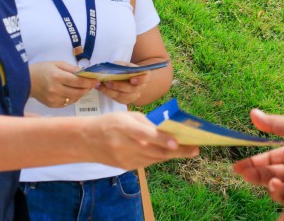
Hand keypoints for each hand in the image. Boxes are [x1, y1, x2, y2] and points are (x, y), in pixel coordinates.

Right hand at [29, 61, 98, 107]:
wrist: (26, 81)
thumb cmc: (42, 69)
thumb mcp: (57, 64)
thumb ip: (72, 68)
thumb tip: (85, 73)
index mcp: (57, 77)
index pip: (79, 82)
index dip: (89, 81)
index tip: (96, 80)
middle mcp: (56, 89)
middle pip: (78, 92)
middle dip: (88, 88)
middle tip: (92, 84)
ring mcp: (54, 99)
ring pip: (74, 99)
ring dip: (81, 93)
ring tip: (83, 88)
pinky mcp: (52, 105)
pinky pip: (68, 103)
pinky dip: (73, 98)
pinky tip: (72, 92)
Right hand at [82, 111, 198, 169]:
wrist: (87, 140)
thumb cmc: (111, 123)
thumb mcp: (127, 116)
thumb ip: (147, 124)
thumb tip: (169, 131)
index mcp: (123, 127)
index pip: (144, 135)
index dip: (161, 139)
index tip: (176, 143)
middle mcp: (123, 144)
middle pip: (154, 150)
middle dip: (177, 150)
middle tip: (195, 149)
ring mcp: (124, 158)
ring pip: (154, 159)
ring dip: (171, 154)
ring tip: (188, 150)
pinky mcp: (125, 167)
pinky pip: (147, 163)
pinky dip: (158, 157)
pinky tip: (167, 152)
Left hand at [96, 60, 147, 104]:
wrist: (128, 79)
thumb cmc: (127, 70)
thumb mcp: (125, 65)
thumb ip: (121, 65)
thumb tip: (112, 68)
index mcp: (144, 76)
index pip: (145, 78)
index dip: (139, 80)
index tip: (132, 80)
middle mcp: (140, 87)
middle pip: (132, 89)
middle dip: (119, 86)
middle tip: (108, 82)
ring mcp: (134, 96)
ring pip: (123, 96)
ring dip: (110, 91)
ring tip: (100, 85)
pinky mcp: (126, 101)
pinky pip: (117, 99)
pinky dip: (108, 94)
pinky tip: (100, 88)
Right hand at [232, 110, 283, 204]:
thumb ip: (276, 125)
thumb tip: (252, 113)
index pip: (271, 159)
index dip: (254, 162)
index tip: (238, 166)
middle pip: (272, 174)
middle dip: (256, 174)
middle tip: (242, 173)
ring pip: (279, 189)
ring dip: (271, 185)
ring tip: (273, 182)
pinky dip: (282, 194)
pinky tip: (281, 187)